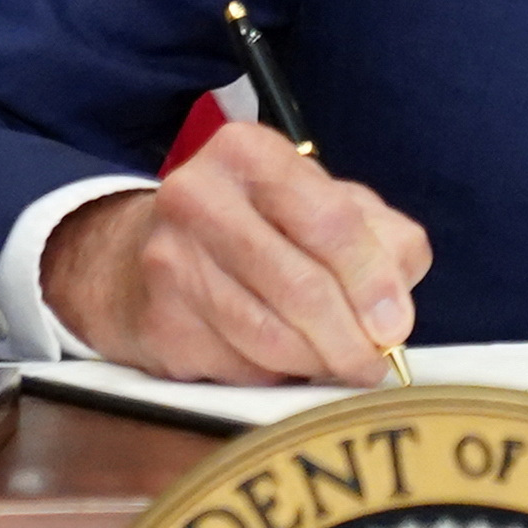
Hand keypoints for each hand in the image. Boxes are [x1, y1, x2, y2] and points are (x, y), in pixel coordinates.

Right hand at [44, 123, 433, 384]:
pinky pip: (237, 367)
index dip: (373, 281)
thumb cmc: (253, 229)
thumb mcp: (320, 207)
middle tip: (372, 363)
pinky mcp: (157, 321)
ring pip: (271, 337)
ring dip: (316, 363)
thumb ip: (378, 239)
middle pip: (302, 287)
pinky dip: (272, 374)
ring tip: (333, 363)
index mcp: (250, 152)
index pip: (330, 222)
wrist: (133, 256)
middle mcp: (199, 196)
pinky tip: (276, 360)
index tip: (395, 325)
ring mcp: (170, 260)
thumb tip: (394, 309)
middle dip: (350, 339)